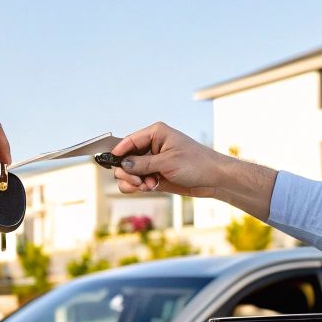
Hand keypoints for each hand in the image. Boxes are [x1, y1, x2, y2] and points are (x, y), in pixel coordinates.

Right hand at [111, 122, 275, 217]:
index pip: (128, 140)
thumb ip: (142, 164)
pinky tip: (149, 187)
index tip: (108, 162)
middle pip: (124, 158)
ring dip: (133, 181)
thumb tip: (121, 165)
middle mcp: (150, 146)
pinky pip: (135, 181)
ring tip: (146, 185)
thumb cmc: (196, 164)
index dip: (118, 152)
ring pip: (127, 172)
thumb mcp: (168, 162)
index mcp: (155, 133)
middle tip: (138, 181)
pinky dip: (137, 186)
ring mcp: (151, 162)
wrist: (213, 179)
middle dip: (128, 172)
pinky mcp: (153, 176)